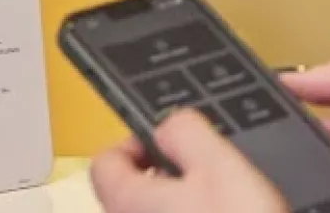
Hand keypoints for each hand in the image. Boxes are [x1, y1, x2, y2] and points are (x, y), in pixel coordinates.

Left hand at [91, 108, 290, 212]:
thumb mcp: (219, 163)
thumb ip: (184, 130)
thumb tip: (168, 124)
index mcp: (127, 202)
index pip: (105, 161)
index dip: (136, 142)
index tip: (170, 142)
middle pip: (130, 193)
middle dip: (165, 178)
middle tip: (208, 175)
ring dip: (182, 207)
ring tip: (224, 207)